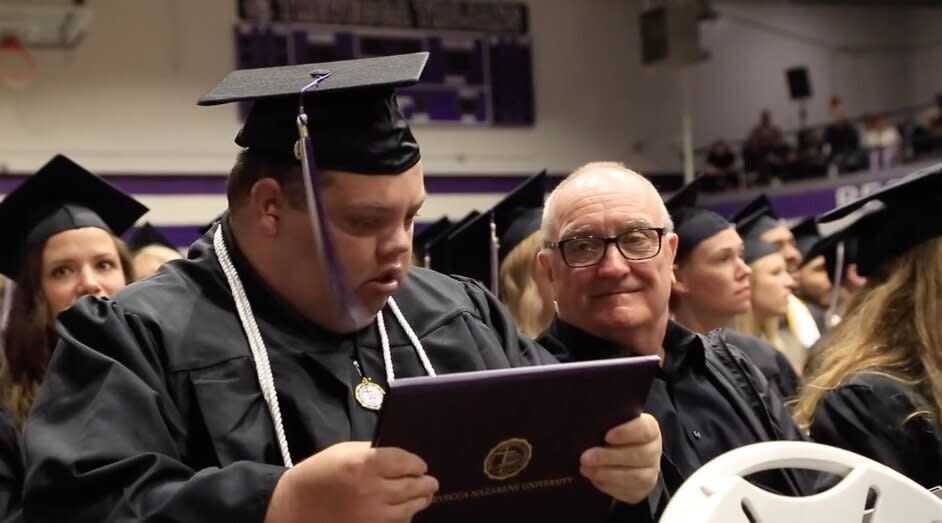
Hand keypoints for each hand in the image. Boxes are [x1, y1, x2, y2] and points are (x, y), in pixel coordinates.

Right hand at [265, 441, 438, 522]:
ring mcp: (373, 515)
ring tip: (424, 497)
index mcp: (366, 464)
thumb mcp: (344, 452)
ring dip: (420, 501)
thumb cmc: (318, 475)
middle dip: (426, 483)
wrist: (293, 508)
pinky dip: (404, 518)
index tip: (421, 465)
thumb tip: (400, 459)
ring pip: (410, 508)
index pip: (407, 462)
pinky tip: (404, 512)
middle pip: (414, 486)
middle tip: (431, 482)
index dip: (418, 464)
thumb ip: (374, 453)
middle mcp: (373, 490)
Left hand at [579, 413, 660, 503]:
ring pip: (635, 476)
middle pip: (639, 455)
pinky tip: (594, 479)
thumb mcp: (614, 425)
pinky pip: (628, 491)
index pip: (645, 430)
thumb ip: (606, 424)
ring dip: (607, 474)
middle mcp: (654, 450)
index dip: (626, 433)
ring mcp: (651, 472)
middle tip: (585, 457)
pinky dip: (608, 486)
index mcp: (650, 429)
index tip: (607, 436)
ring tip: (585, 469)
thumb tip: (588, 427)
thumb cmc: (616, 435)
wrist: (625, 457)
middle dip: (609, 457)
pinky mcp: (642, 490)